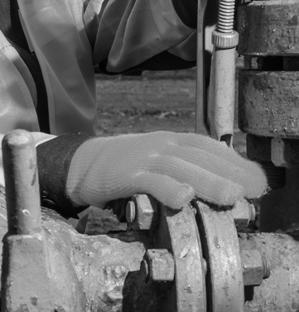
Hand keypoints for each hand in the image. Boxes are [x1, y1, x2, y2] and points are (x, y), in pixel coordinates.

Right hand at [66, 131, 266, 208]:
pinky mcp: (126, 175)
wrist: (83, 163)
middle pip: (201, 156)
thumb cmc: (124, 165)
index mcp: (171, 141)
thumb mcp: (156, 159)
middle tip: (255, 189)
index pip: (209, 147)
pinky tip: (183, 197)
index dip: (235, 162)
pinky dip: (167, 188)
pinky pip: (149, 181)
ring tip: (231, 196)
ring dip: (208, 181)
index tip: (256, 180)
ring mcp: (143, 158)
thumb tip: (218, 178)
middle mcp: (161, 145)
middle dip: (231, 171)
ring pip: (180, 167)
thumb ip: (183, 165)